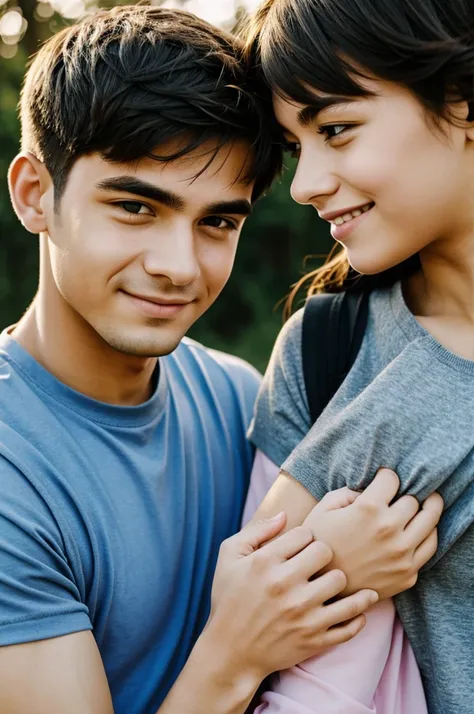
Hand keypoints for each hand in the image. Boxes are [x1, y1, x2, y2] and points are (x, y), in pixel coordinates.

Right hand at [205, 513, 378, 682]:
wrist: (230, 653)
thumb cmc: (229, 599)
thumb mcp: (229, 557)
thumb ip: (256, 530)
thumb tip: (285, 514)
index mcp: (264, 562)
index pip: (305, 533)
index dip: (305, 536)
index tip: (302, 545)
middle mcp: (285, 586)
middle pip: (326, 552)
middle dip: (322, 553)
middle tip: (317, 561)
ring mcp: (302, 614)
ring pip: (341, 582)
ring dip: (338, 579)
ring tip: (331, 581)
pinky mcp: (314, 639)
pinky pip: (350, 622)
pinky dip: (358, 612)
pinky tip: (356, 605)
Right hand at [303, 469, 442, 598]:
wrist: (317, 588)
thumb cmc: (318, 544)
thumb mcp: (324, 508)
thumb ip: (349, 492)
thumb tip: (370, 491)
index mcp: (368, 510)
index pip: (392, 479)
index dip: (386, 476)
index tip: (383, 479)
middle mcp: (389, 530)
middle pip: (414, 500)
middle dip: (405, 495)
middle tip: (398, 496)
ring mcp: (402, 555)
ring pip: (431, 523)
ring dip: (425, 512)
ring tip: (421, 507)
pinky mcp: (407, 575)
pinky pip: (428, 548)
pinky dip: (424, 536)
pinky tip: (415, 532)